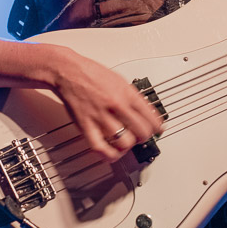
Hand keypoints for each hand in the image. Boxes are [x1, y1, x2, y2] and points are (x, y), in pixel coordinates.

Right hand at [48, 48, 164, 161]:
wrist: (69, 71)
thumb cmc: (92, 74)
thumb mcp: (120, 81)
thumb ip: (134, 98)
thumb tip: (147, 112)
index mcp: (127, 94)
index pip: (151, 117)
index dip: (157, 128)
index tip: (157, 131)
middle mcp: (117, 105)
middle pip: (141, 132)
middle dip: (144, 137)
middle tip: (141, 137)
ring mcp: (101, 117)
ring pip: (124, 142)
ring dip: (127, 146)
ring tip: (125, 143)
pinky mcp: (86, 126)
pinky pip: (100, 148)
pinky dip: (109, 155)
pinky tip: (112, 153)